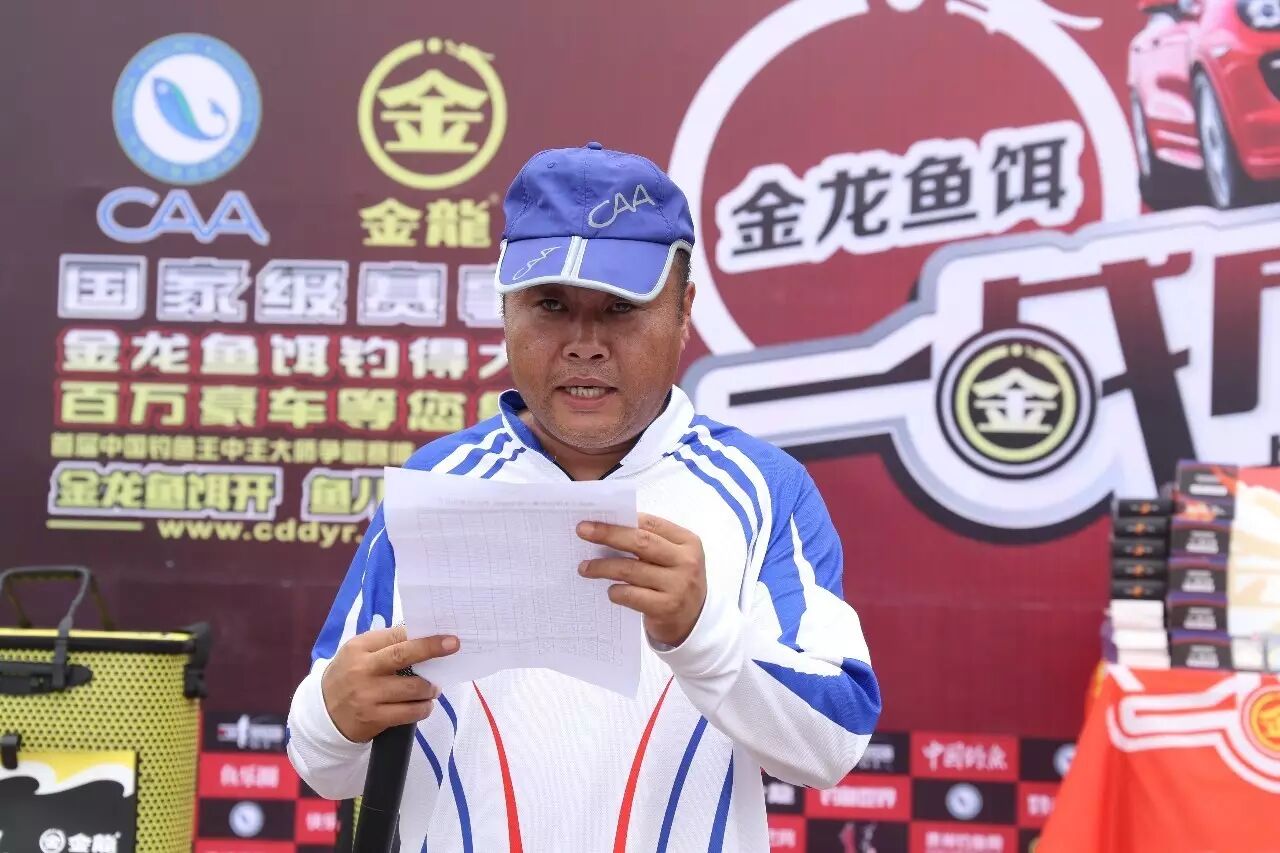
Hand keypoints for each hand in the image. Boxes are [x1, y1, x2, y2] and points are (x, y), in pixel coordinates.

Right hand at [321, 624, 459, 742]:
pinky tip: (424, 705)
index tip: (444, 634)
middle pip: (403, 655)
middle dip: (431, 649)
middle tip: (453, 645)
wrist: (323, 714)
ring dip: (430, 687)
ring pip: (412, 688)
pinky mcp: (373, 718)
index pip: (395, 635)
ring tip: (433, 688)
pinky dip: (423, 708)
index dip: (421, 635)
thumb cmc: (349, 676)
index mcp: (359, 648)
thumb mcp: (358, 654)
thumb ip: (385, 644)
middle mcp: (362, 669)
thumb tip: (422, 635)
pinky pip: (409, 713)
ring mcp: (367, 695)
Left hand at [577, 513, 706, 646]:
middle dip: (608, 534)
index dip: (621, 520)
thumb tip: (607, 528)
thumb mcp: (672, 558)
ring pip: (632, 569)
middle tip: (582, 531)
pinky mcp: (667, 607)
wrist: (694, 621)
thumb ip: (649, 543)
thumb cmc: (675, 582)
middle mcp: (686, 561)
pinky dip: (616, 591)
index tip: (594, 519)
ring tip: (585, 567)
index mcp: (688, 541)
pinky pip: (632, 595)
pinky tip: (610, 591)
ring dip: (603, 567)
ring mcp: (678, 585)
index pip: (650, 523)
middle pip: (640, 542)